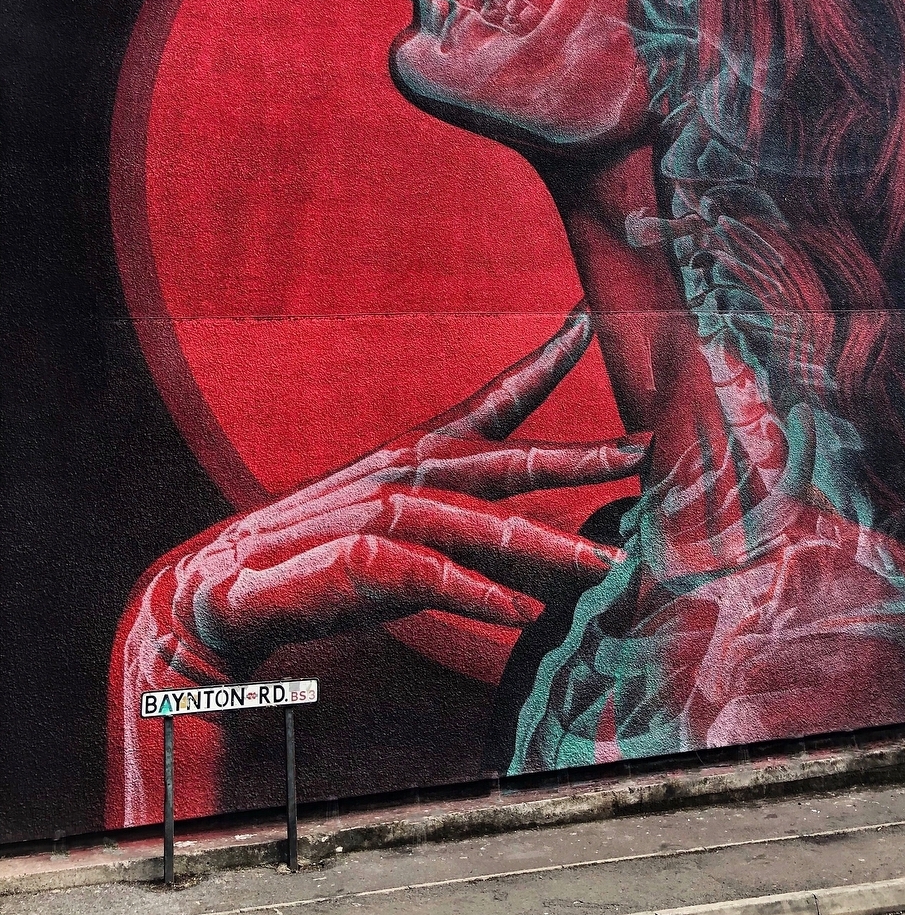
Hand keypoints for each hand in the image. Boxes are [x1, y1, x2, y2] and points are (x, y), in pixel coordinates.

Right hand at [127, 306, 645, 682]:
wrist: (226, 589)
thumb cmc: (331, 555)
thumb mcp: (416, 534)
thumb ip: (482, 537)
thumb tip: (559, 557)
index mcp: (422, 452)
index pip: (496, 399)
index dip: (545, 359)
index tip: (590, 319)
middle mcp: (408, 472)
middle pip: (509, 460)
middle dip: (581, 457)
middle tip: (647, 449)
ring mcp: (381, 514)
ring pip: (481, 525)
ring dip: (549, 551)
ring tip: (610, 569)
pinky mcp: (356, 562)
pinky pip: (429, 579)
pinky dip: (477, 597)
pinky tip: (524, 617)